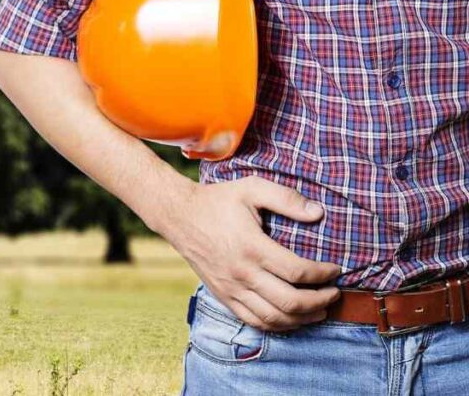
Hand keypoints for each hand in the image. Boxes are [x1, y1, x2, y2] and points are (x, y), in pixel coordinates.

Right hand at [159, 175, 341, 331]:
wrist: (178, 216)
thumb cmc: (217, 200)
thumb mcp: (251, 188)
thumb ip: (286, 198)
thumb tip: (318, 213)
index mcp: (252, 247)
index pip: (297, 271)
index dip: (323, 274)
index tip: (335, 270)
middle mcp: (242, 273)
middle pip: (290, 301)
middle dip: (320, 301)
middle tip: (334, 293)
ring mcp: (231, 288)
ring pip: (274, 318)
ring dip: (303, 318)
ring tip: (320, 309)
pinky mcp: (224, 296)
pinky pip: (254, 321)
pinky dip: (278, 325)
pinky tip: (292, 317)